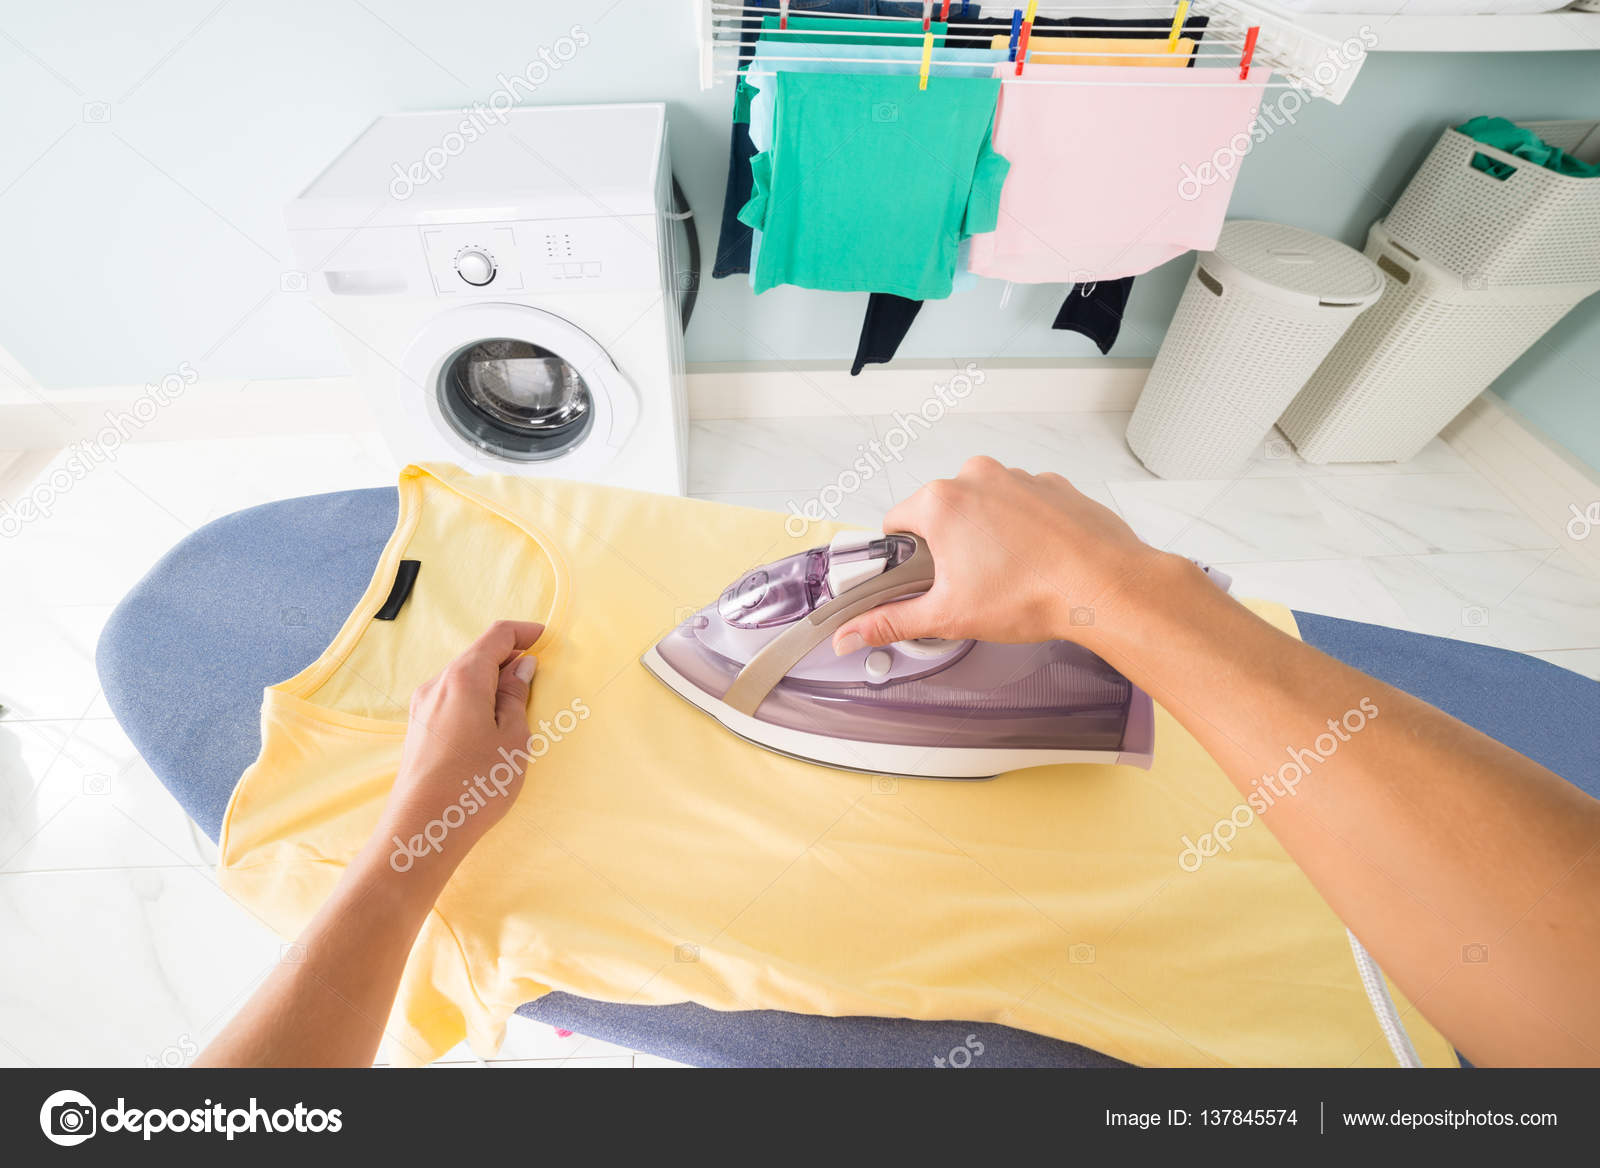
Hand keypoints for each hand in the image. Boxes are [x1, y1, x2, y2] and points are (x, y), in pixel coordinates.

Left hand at [376, 620, 543, 873]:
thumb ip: (516, 696)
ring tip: (514, 708)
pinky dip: (474, 699)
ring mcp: (422, 707)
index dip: (524, 632)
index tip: (546, 638)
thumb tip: (520, 668)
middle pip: (476, 655)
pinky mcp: (417, 729)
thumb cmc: (477, 783)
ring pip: (462, 678)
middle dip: (508, 659)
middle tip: (536, 678)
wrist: (422, 829)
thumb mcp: (512, 738)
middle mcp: (437, 684)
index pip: (497, 636)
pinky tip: (487, 726)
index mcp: (464, 677)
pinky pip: (451, 699)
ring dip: (490, 682)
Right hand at [832, 457, 1169, 655]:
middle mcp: (977, 478)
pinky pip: (1023, 504)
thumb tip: (851, 634)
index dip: (904, 557)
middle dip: (949, 546)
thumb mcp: (949, 616)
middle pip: (941, 511)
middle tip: (969, 584)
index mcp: (941, 503)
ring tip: (1007, 574)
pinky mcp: (1053, 485)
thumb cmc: (1033, 595)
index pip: (896, 523)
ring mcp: (1018, 477)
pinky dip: (1024, 527)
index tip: (922, 577)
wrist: (1105, 587)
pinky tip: (1035, 560)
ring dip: (987, 533)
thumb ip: (891, 622)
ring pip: (984, 505)